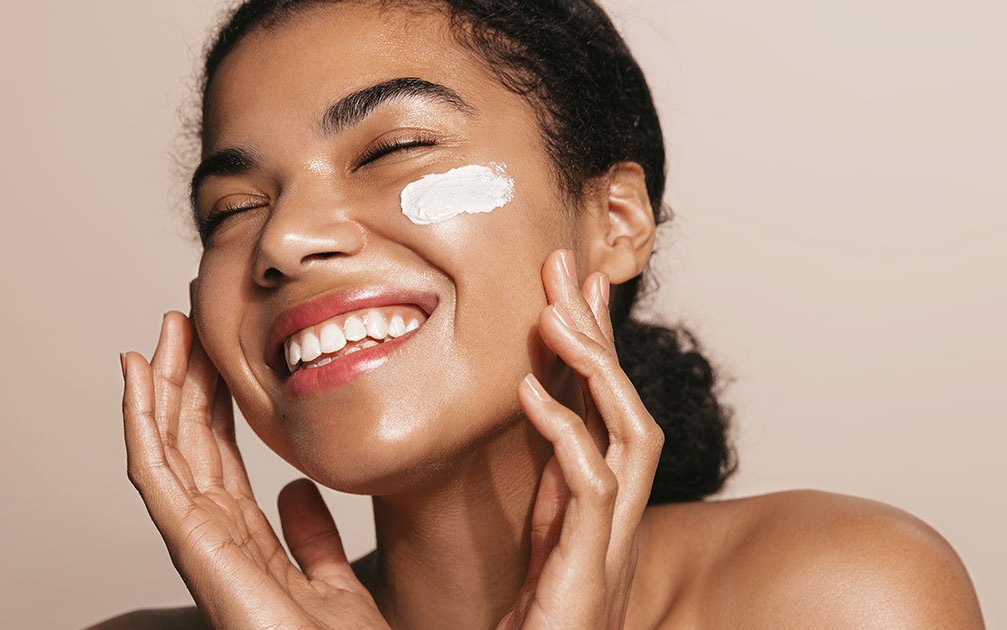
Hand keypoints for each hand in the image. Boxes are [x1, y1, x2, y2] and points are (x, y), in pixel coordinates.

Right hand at [120, 312, 389, 629]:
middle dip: (182, 380)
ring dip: (158, 385)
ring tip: (161, 332)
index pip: (217, 456)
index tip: (214, 354)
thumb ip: (310, 535)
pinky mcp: (191, 546)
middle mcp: (212, 537)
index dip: (210, 402)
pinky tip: (136, 375)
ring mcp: (197, 541)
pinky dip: (139, 421)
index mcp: (242, 540)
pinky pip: (154, 473)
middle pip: (187, 443)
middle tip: (182, 323)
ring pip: (165, 446)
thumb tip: (295, 491)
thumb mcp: (330, 577)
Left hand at [496, 249, 664, 629]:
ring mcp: (611, 540)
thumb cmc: (538, 622)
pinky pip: (589, 487)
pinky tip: (530, 392)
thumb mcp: (544, 538)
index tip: (578, 283)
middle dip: (600, 333)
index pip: (610, 404)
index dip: (599, 341)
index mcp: (604, 501)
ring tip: (554, 314)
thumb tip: (546, 419)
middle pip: (627, 404)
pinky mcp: (590, 568)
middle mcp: (619, 514)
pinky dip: (565, 433)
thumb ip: (553, 486)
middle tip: (566, 266)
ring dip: (596, 369)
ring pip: (630, 435)